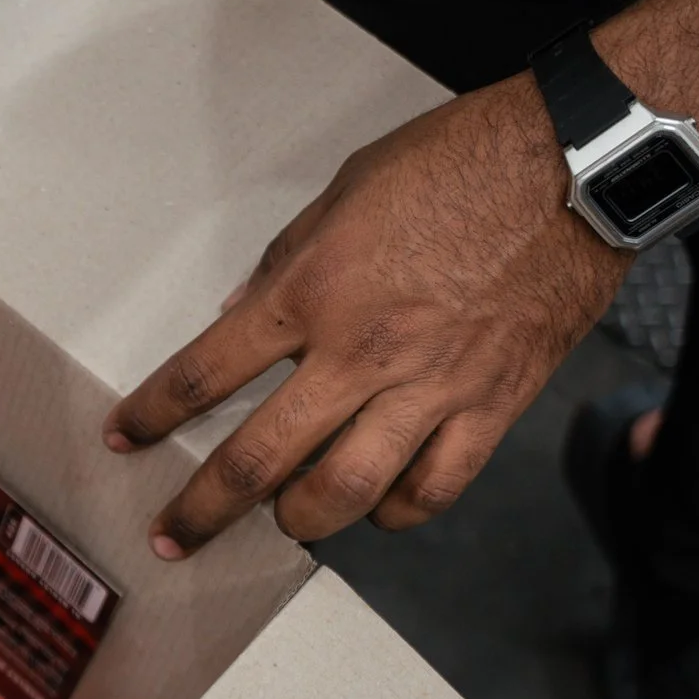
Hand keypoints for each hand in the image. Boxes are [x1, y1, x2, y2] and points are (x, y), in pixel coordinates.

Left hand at [103, 76, 631, 552]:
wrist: (575, 166)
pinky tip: (381, 507)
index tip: (124, 439)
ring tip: (286, 523)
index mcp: (310, 292)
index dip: (152, 415)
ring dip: (301, 521)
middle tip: (175, 536)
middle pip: (257, 459)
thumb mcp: (344, 193)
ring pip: (344, 492)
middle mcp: (359, 352)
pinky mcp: (490, 405)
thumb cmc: (460, 162)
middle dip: (202, 510)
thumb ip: (286, 262)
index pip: (205, 373)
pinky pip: (434, 487)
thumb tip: (238, 315)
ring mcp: (428, 387)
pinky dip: (399, 511)